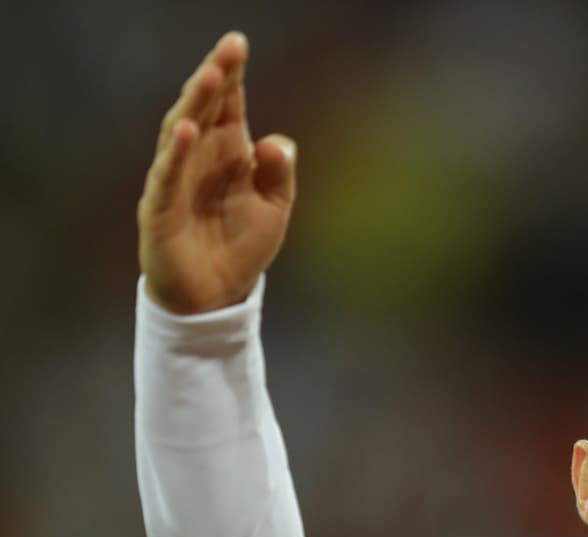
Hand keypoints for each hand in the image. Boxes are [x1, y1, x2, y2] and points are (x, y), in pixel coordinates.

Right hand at [137, 32, 296, 313]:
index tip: (238, 44)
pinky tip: (186, 131)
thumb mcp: (275, 208)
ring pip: (181, 132)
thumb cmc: (241, 244)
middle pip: (204, 108)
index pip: (227, 105)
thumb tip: (276, 143)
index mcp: (227, 152)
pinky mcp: (160, 208)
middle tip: (229, 48)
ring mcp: (175, 179)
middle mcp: (198, 157)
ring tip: (211, 76)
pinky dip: (175, 153)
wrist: (216, 294)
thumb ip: (280, 174)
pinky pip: (166, 176)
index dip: (231, 75)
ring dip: (195, 104)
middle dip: (215, 77)